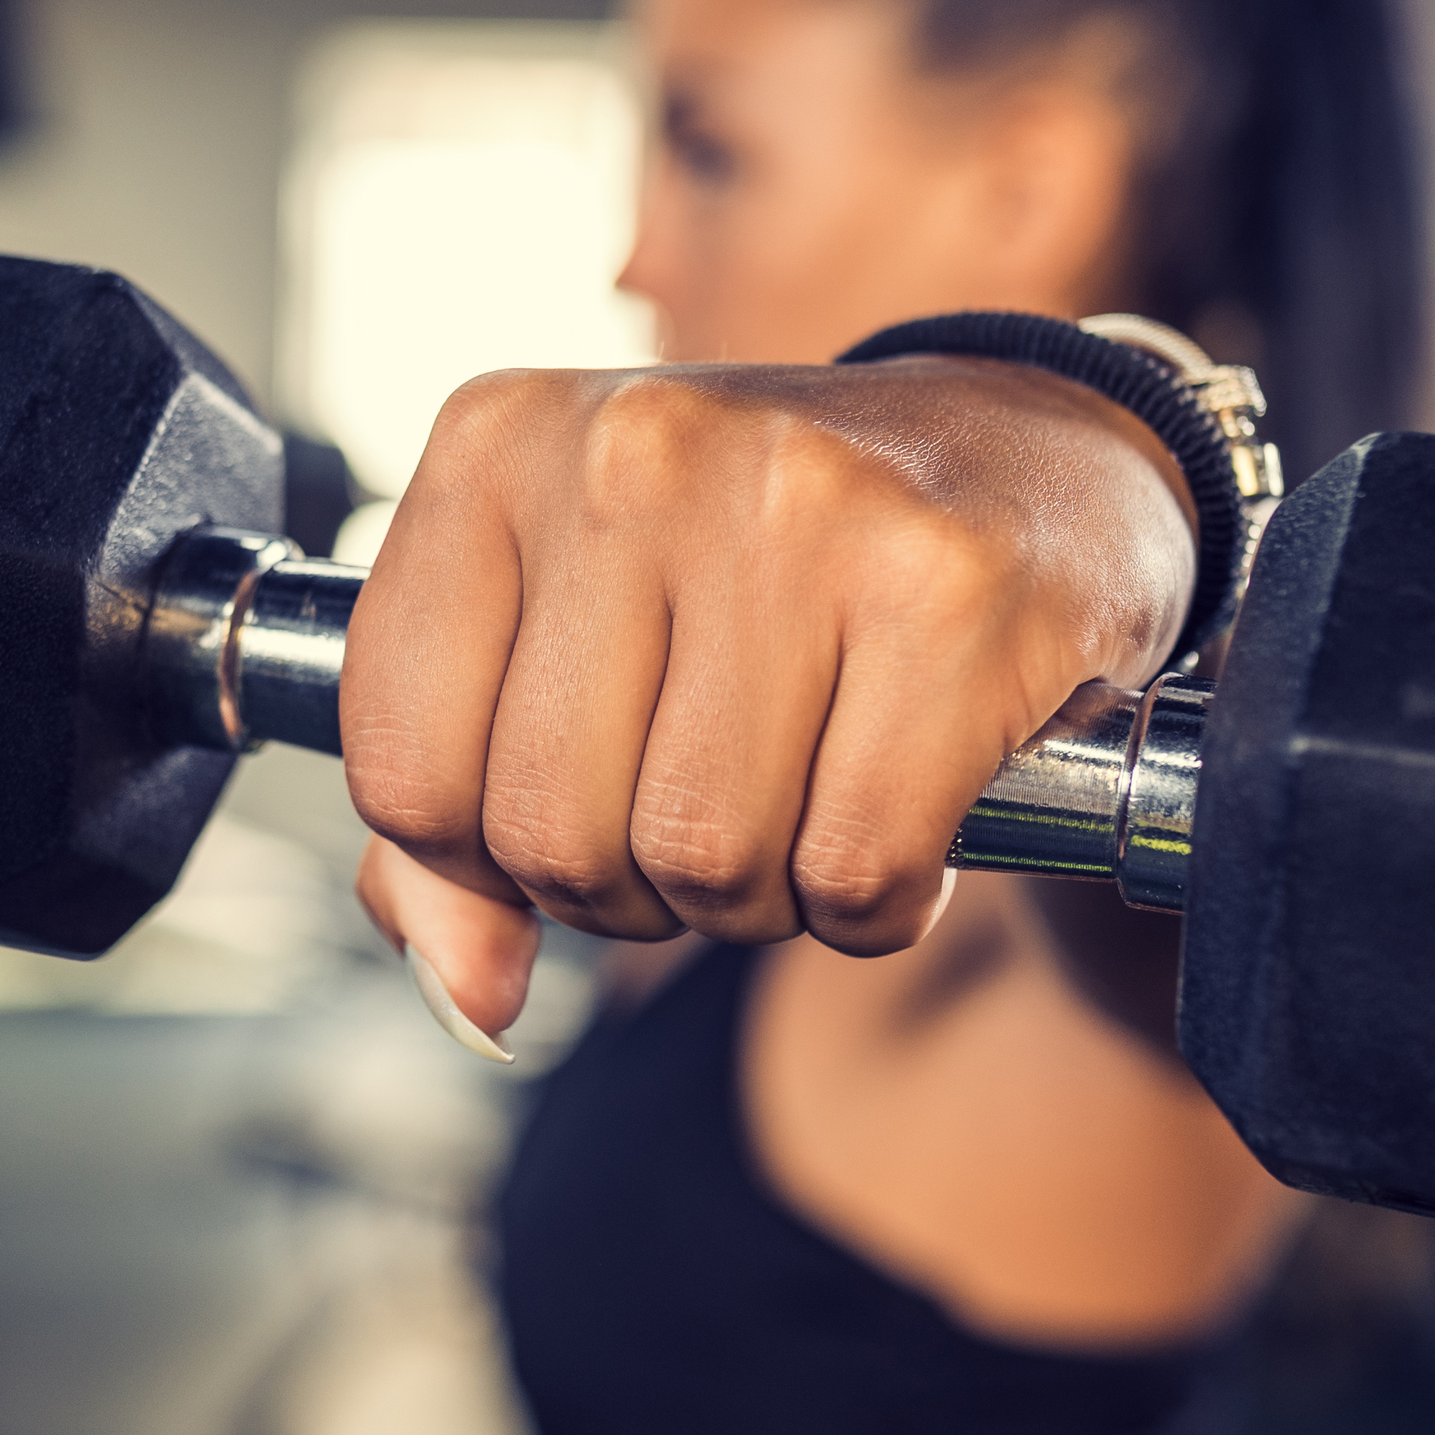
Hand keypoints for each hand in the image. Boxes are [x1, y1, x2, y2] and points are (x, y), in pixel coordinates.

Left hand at [340, 358, 1197, 1050]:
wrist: (1032, 459)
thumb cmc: (772, 560)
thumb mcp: (572, 635)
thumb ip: (458, 816)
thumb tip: (466, 989)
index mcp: (499, 444)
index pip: (403, 767)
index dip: (484, 860)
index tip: (576, 814)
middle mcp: (638, 450)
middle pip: (552, 832)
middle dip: (630, 890)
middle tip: (708, 821)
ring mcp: (801, 505)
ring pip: (702, 857)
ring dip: (758, 899)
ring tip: (804, 808)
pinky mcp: (953, 591)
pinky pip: (855, 868)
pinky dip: (874, 906)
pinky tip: (901, 820)